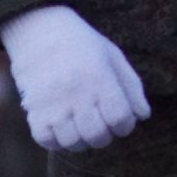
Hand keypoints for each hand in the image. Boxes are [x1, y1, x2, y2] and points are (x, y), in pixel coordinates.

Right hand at [0, 5, 150, 150]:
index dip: (125, 125)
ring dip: (82, 141)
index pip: (120, 118)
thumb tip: (143, 116)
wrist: (41, 33)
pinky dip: (57, 142)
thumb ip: (132, 87)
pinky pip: (47, 141)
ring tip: (82, 129)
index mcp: (100, 78)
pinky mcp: (33, 112)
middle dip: (105, 136)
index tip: (122, 121)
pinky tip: (62, 130)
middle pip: (97, 135)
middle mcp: (77, 94)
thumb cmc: (84, 46)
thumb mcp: (114, 58)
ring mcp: (53, 105)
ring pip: (72, 143)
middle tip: (102, 128)